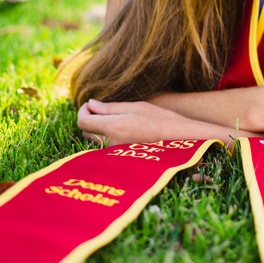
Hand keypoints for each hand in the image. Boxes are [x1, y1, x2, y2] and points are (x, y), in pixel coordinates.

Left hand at [76, 99, 227, 145]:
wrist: (181, 140)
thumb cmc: (162, 119)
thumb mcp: (136, 107)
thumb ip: (110, 107)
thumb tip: (91, 104)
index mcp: (114, 127)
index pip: (82, 121)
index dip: (82, 111)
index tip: (90, 104)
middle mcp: (112, 142)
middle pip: (86, 131)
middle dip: (89, 119)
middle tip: (101, 109)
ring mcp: (117, 153)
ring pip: (95, 140)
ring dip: (97, 129)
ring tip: (113, 119)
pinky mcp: (123, 158)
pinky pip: (106, 147)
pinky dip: (107, 137)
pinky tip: (122, 131)